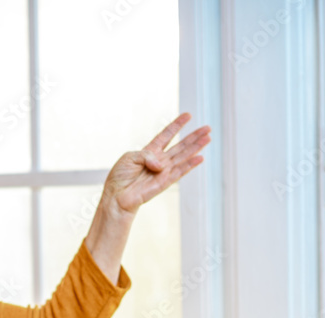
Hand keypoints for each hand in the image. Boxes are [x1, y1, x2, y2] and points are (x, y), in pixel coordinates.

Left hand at [84, 113, 210, 283]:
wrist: (117, 195)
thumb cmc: (120, 177)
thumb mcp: (129, 157)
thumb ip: (146, 155)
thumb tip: (161, 164)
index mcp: (149, 152)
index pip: (166, 136)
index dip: (176, 125)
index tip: (188, 115)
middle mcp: (159, 160)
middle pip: (180, 146)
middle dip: (194, 136)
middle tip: (207, 128)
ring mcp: (163, 171)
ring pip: (183, 157)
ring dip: (196, 147)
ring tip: (208, 138)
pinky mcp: (164, 182)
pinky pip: (179, 172)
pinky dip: (190, 165)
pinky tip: (200, 158)